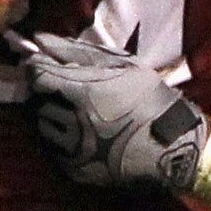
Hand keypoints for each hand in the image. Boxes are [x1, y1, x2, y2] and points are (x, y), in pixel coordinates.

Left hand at [20, 29, 203, 192]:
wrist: (173, 147)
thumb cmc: (151, 99)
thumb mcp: (122, 66)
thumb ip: (77, 52)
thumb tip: (41, 39)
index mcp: (83, 93)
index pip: (38, 76)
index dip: (39, 69)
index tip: (46, 67)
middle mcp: (73, 123)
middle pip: (40, 102)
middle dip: (50, 95)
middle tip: (71, 93)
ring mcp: (72, 150)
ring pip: (45, 127)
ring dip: (55, 118)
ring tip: (81, 116)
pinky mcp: (75, 171)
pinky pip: (56, 150)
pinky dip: (65, 141)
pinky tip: (88, 136)